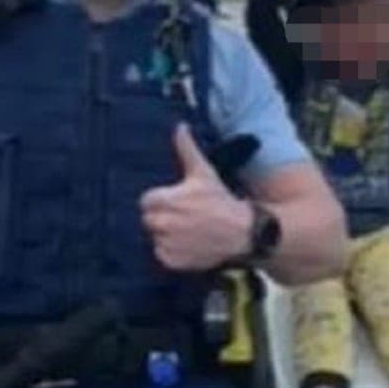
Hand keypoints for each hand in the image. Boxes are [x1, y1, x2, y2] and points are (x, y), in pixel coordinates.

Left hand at [141, 125, 253, 269]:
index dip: (161, 200)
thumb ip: (186, 149)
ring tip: (188, 229)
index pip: (146, 201)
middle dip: (163, 217)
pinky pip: (162, 254)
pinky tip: (189, 243)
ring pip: (155, 237)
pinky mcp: (173, 260)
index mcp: (166, 200)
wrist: (241, 231)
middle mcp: (163, 223)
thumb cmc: (220, 200)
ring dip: (167, 234)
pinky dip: (172, 251)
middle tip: (183, 216)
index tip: (176, 202)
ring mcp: (167, 243)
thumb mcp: (203, 172)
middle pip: (149, 219)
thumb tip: (180, 127)